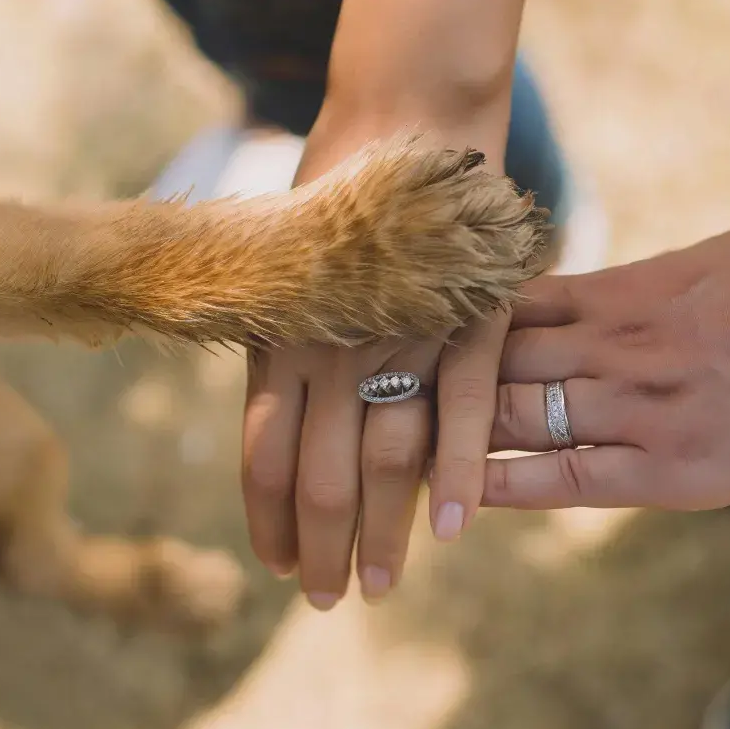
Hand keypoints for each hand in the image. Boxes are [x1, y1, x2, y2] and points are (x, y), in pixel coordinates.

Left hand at [242, 117, 513, 608]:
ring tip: (380, 586)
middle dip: (323, 549)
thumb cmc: (334, 207)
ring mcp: (400, 339)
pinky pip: (463, 412)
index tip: (281, 567)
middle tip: (330, 599)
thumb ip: (277, 356)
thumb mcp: (281, 281)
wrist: (403, 129)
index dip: (270, 522)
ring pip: (388, 460)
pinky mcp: (466, 323)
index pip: (263, 459)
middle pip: (322, 477)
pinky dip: (460, 475)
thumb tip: (277, 434)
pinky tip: (452, 531)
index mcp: (278, 342)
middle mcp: (331, 350)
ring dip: (384, 534)